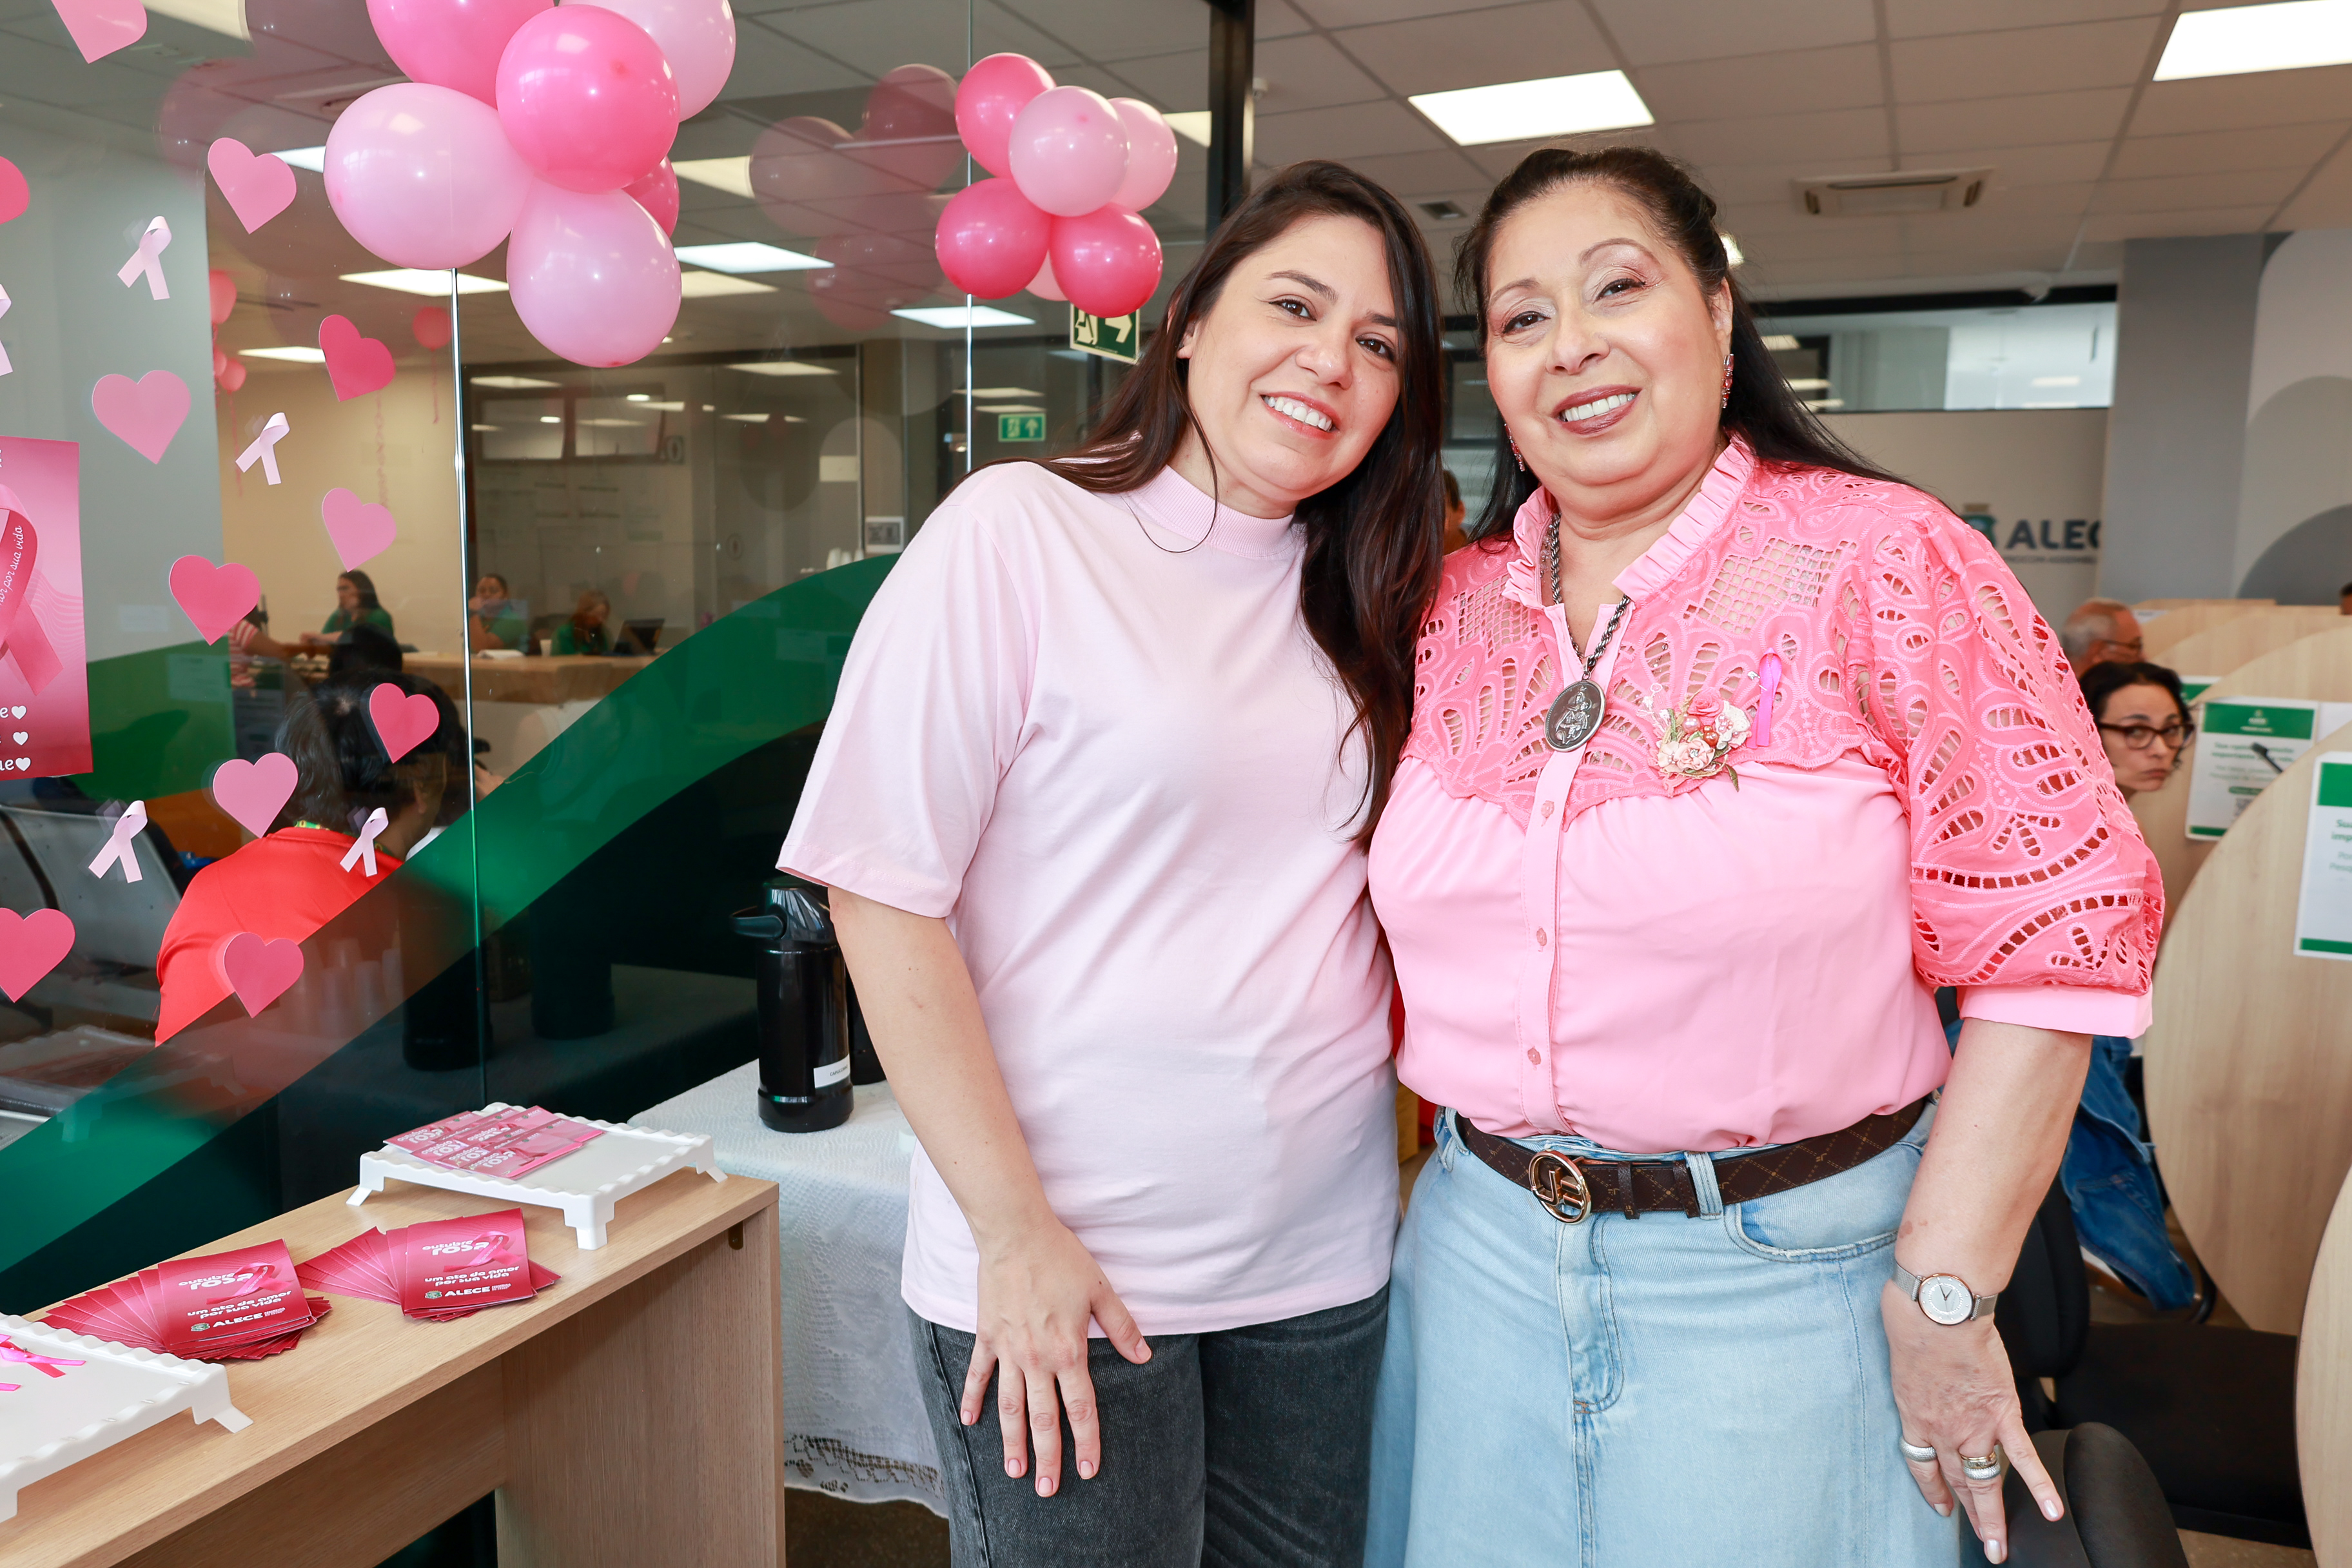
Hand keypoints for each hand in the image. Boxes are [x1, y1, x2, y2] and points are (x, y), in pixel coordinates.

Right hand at [964, 1218, 1149, 1497]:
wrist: (1015, 1233)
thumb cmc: (1061, 1258)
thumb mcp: (1101, 1289)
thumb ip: (1121, 1327)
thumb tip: (1144, 1356)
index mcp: (1068, 1351)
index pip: (1080, 1407)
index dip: (1087, 1442)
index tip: (1089, 1471)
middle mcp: (1036, 1359)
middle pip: (1043, 1419)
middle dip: (1047, 1457)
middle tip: (1046, 1490)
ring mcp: (1008, 1350)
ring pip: (1010, 1407)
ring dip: (1012, 1441)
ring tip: (1014, 1472)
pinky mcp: (987, 1336)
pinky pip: (978, 1375)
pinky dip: (973, 1399)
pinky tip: (969, 1423)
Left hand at [1883, 1281, 2060, 1562]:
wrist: (1937, 1311)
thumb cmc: (1915, 1321)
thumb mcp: (1903, 1356)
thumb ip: (1916, 1373)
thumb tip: (1922, 1365)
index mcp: (1915, 1416)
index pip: (1922, 1466)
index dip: (1932, 1489)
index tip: (1941, 1507)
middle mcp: (1942, 1429)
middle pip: (1955, 1480)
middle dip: (1967, 1513)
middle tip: (1981, 1542)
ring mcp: (1973, 1426)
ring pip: (1984, 1481)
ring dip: (1992, 1516)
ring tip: (1999, 1546)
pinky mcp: (2002, 1413)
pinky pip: (2023, 1456)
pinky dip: (2039, 1485)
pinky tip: (2051, 1510)